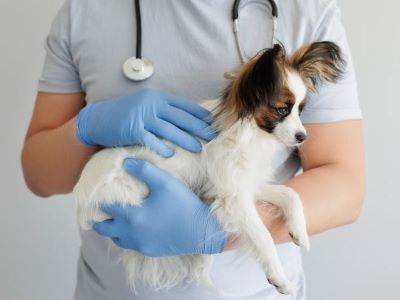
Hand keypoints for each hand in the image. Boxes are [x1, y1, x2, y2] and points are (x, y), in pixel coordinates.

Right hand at [76, 88, 215, 156]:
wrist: (96, 119)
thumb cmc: (123, 114)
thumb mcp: (144, 105)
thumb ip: (162, 109)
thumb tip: (183, 119)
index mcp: (156, 97)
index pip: (183, 105)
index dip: (198, 113)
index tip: (211, 121)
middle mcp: (151, 105)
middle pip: (180, 118)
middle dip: (198, 127)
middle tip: (212, 136)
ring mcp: (142, 117)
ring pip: (169, 130)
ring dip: (186, 140)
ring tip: (198, 148)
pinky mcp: (132, 130)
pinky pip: (151, 140)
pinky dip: (162, 148)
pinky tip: (171, 154)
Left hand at [93, 158, 226, 256]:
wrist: (202, 231)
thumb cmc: (183, 205)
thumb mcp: (165, 182)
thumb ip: (144, 170)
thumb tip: (125, 162)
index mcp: (132, 216)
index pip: (106, 208)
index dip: (98, 201)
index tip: (95, 196)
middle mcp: (131, 233)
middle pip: (104, 229)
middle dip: (99, 220)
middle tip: (99, 211)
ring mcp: (140, 244)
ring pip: (116, 239)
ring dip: (112, 229)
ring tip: (115, 219)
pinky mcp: (149, 251)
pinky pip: (130, 245)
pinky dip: (126, 237)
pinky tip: (134, 228)